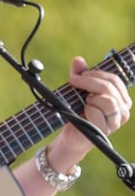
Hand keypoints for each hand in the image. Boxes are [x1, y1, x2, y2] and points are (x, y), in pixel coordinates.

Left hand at [47, 56, 130, 171]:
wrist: (72, 135)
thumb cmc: (78, 112)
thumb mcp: (79, 91)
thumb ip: (80, 76)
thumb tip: (77, 60)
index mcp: (121, 98)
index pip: (114, 80)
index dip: (95, 74)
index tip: (78, 75)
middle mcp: (123, 110)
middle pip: (109, 88)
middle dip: (88, 82)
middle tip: (73, 82)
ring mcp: (117, 121)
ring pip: (107, 100)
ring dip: (90, 98)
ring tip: (84, 102)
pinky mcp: (106, 130)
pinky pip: (98, 113)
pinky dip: (87, 109)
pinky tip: (83, 113)